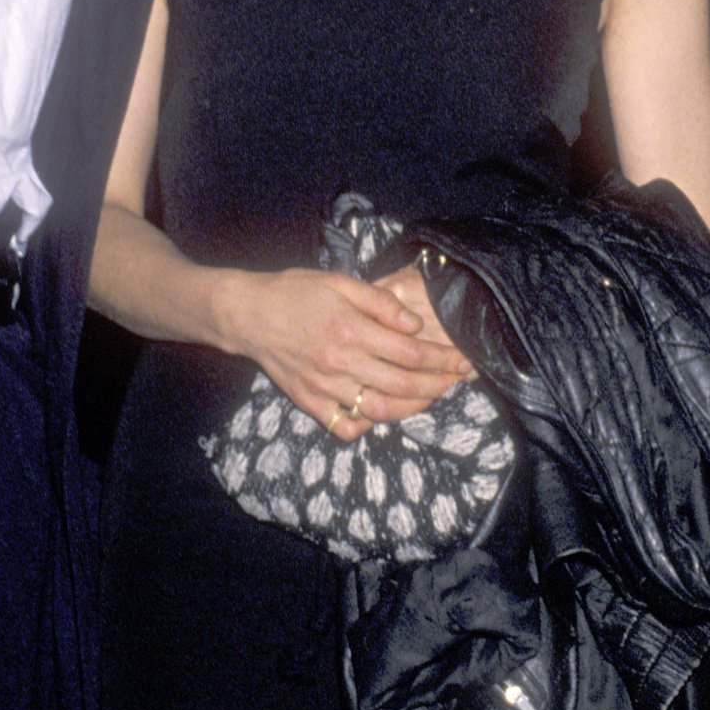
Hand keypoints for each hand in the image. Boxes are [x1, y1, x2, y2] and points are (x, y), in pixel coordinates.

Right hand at [227, 264, 473, 435]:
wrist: (247, 315)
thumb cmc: (295, 292)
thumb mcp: (339, 282)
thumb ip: (380, 303)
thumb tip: (415, 325)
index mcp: (350, 330)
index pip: (410, 353)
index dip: (442, 358)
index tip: (462, 359)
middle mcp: (340, 363)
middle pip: (403, 385)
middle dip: (439, 385)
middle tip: (458, 380)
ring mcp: (325, 388)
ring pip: (381, 411)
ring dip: (414, 408)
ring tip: (432, 397)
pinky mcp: (310, 402)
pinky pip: (345, 426)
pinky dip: (368, 426)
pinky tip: (382, 414)